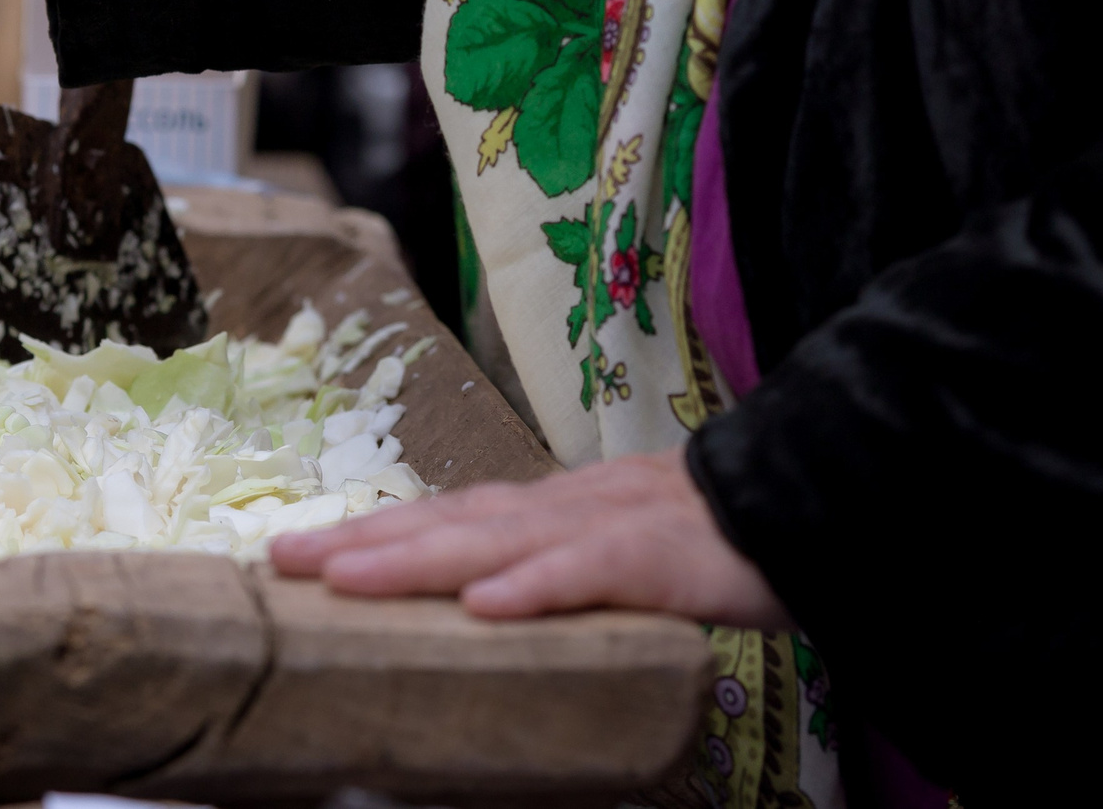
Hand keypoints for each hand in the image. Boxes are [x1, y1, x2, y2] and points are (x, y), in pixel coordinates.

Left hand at [268, 451, 793, 628]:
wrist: (819, 496)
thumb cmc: (718, 539)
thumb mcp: (624, 554)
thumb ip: (561, 569)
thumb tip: (486, 606)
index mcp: (561, 507)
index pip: (453, 518)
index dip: (376, 532)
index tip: (300, 553)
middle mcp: (573, 505)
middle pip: (454, 520)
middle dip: (365, 540)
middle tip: (283, 561)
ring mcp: (617, 523)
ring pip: (502, 538)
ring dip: (417, 556)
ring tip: (345, 577)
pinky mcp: (667, 555)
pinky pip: (593, 571)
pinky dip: (537, 584)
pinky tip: (485, 604)